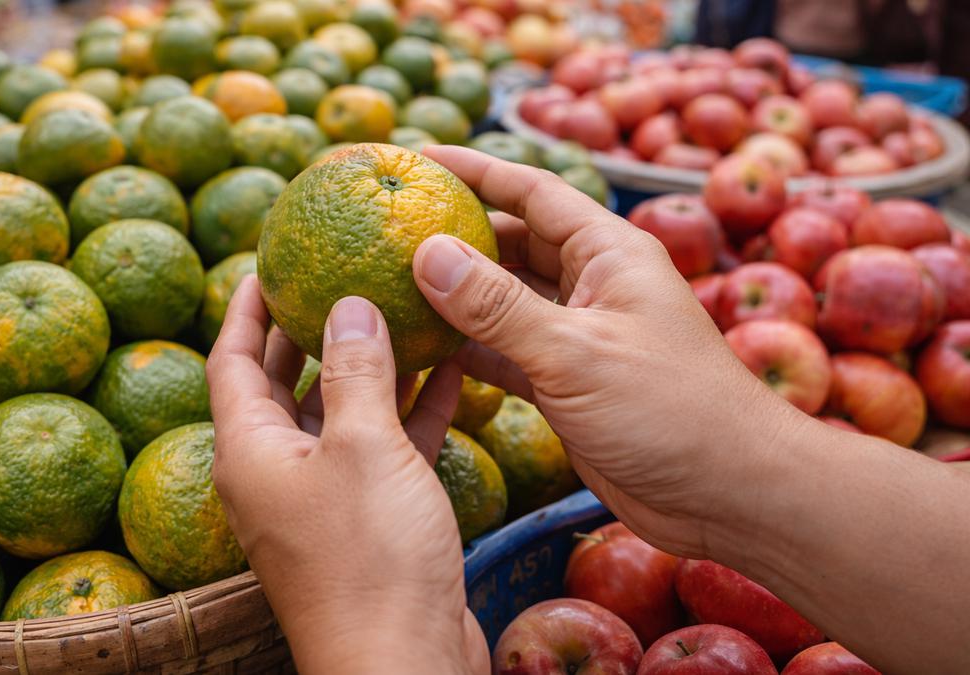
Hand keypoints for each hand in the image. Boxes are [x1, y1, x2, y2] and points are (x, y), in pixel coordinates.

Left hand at [207, 280, 488, 674]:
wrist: (403, 662)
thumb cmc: (369, 557)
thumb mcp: (361, 447)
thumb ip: (355, 371)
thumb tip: (347, 307)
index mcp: (250, 451)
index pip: (232, 361)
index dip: (246, 309)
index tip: (264, 263)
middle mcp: (278, 473)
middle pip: (284, 384)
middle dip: (309, 330)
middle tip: (335, 275)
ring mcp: (324, 499)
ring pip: (341, 414)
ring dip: (371, 366)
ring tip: (399, 308)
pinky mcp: (369, 520)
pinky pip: (382, 448)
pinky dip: (409, 410)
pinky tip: (447, 369)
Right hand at [413, 146, 805, 562]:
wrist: (728, 493)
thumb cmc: (670, 411)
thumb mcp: (575, 351)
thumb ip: (498, 304)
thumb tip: (427, 252)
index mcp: (609, 253)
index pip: (533, 193)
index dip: (476, 170)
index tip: (419, 156)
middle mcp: (593, 285)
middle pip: (513, 243)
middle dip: (457, 234)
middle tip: (391, 228)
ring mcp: (579, 336)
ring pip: (505, 301)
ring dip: (456, 296)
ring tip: (391, 284)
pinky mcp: (568, 384)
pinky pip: (506, 352)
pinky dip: (468, 348)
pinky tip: (423, 347)